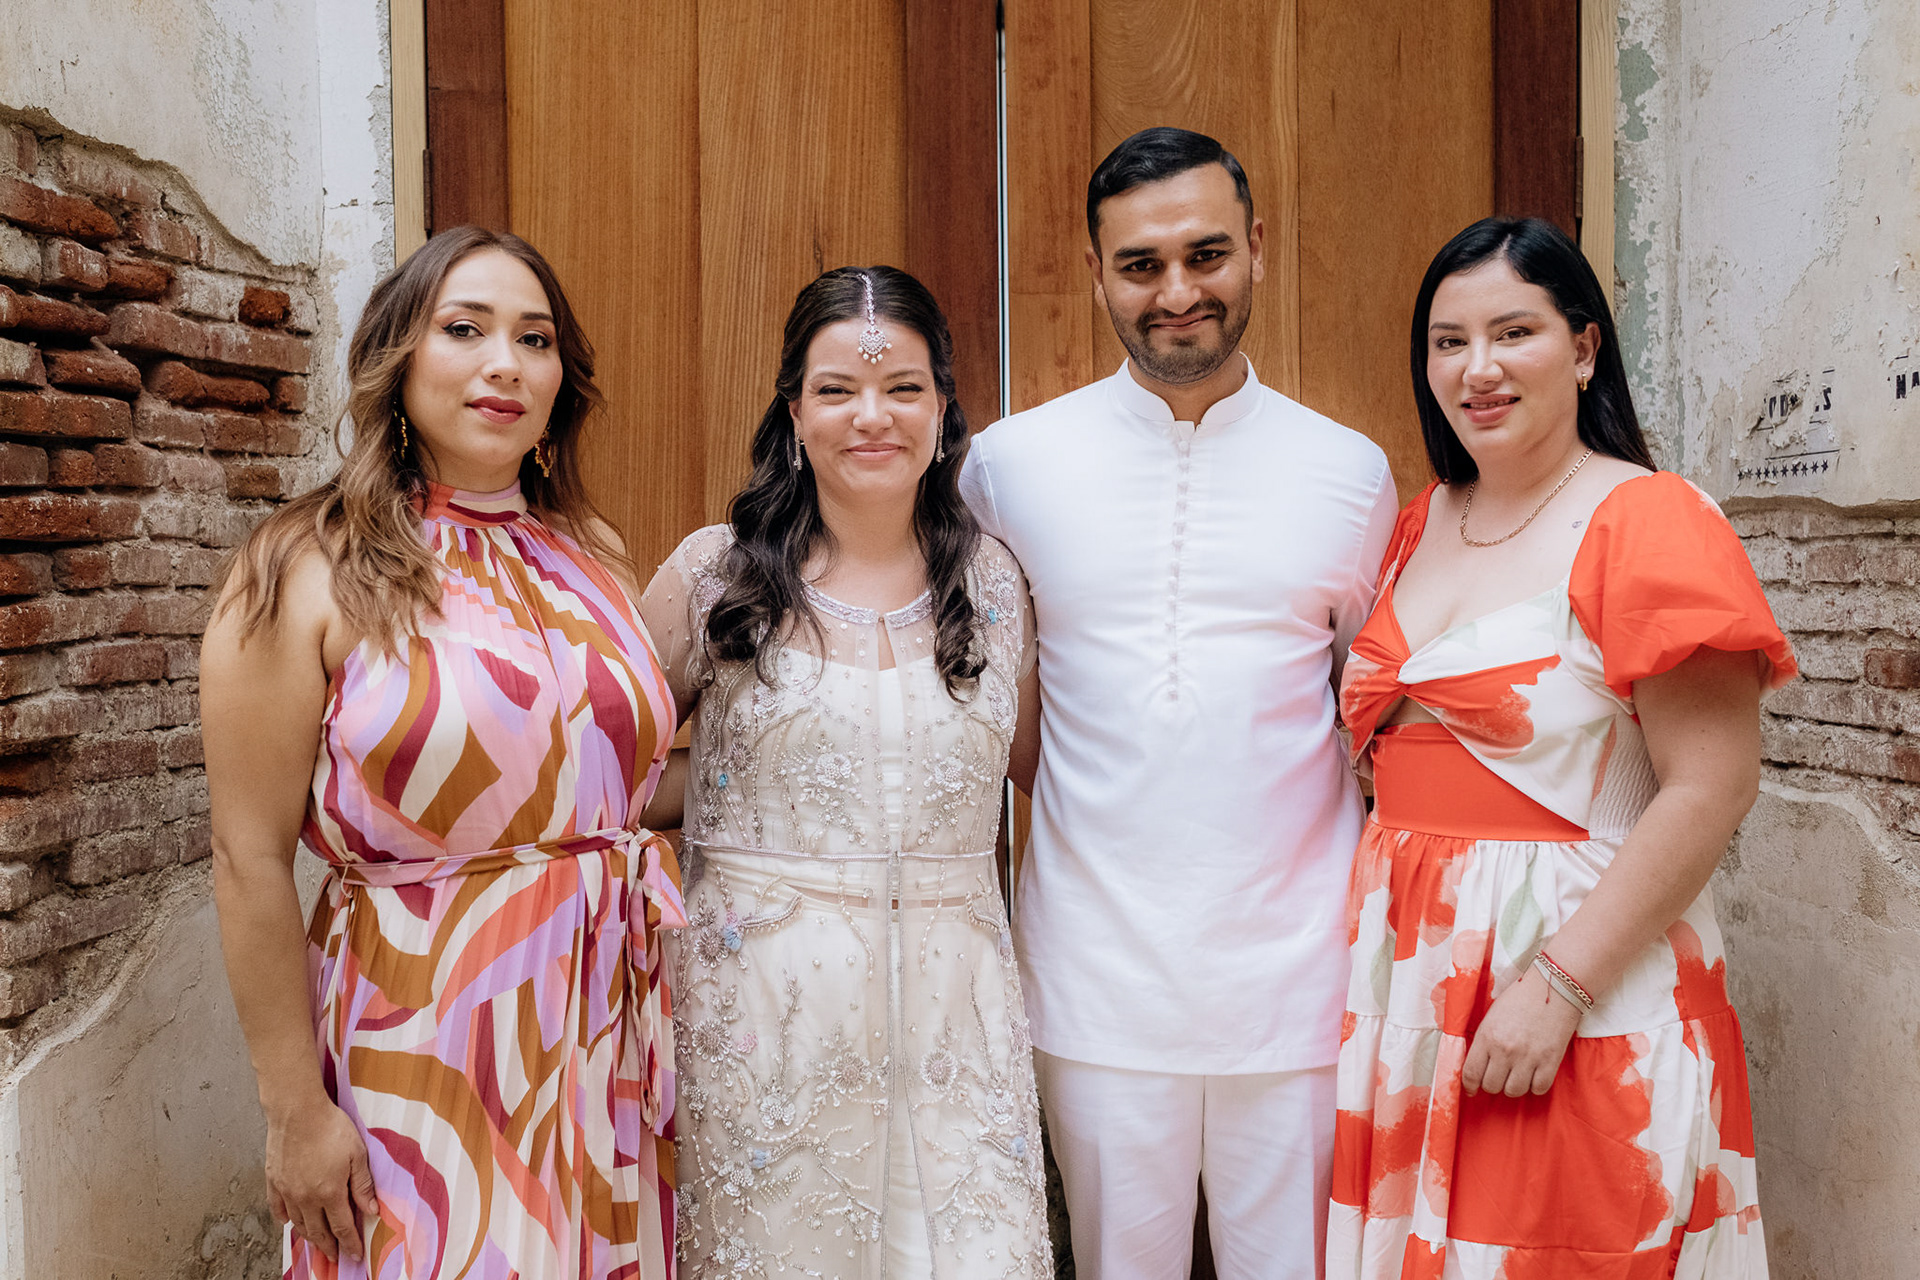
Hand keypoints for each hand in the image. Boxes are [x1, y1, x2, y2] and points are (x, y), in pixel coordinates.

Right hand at [264, 1100, 377, 1260]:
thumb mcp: (357, 1154)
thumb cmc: (330, 1127)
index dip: (349, 1243)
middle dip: (328, 1247)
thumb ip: (362, 1185)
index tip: (355, 1255)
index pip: (342, 1227)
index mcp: (329, 1193)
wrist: (297, 1111)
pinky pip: (277, 1208)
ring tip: (317, 1242)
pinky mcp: (273, 1181)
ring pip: (298, 1223)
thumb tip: (372, 1210)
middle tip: (335, 1257)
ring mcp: (287, 1191)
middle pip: (318, 1231)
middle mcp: (305, 1198)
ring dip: (309, 1236)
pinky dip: (284, 1218)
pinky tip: (289, 1222)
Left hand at [1461, 966, 1583, 1097]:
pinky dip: (1535, 1086)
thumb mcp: (1492, 1016)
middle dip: (1492, 1084)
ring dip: (1513, 1086)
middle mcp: (1505, 1050)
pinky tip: (1534, 1075)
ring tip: (1516, 1075)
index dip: (1469, 1085)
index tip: (1472, 1089)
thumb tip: (1476, 1064)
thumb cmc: (1520, 998)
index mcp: (1487, 1036)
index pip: (1471, 1073)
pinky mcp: (1551, 1062)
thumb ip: (1483, 1040)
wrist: (1553, 987)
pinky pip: (1538, 1089)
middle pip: (1491, 1086)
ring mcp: (1529, 1058)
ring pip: (1514, 1091)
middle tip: (1497, 1076)